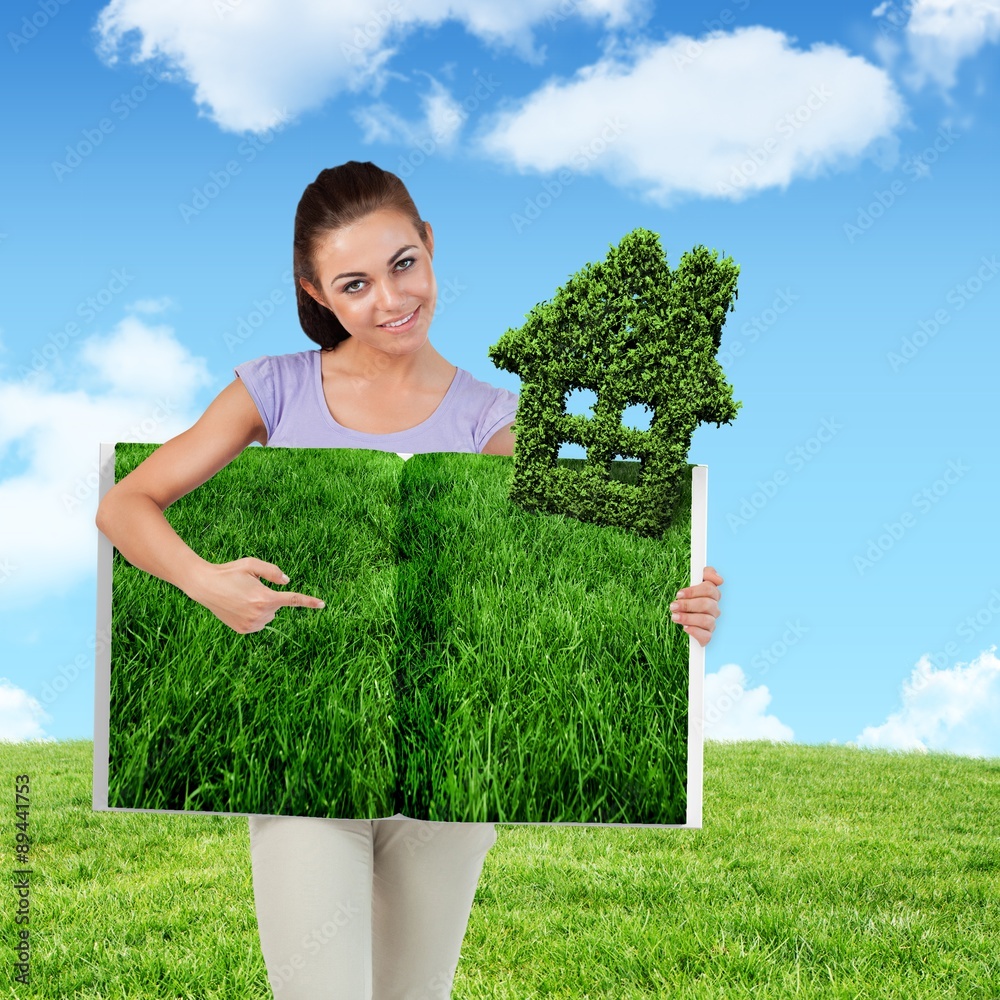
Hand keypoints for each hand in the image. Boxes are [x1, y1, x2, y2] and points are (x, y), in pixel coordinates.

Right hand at [183, 557, 324, 633]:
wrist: (204, 586)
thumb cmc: (229, 572)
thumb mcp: (251, 564)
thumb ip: (272, 571)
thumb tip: (287, 582)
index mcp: (264, 597)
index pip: (292, 599)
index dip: (309, 602)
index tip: (323, 605)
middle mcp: (259, 614)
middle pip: (277, 606)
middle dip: (269, 597)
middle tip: (249, 588)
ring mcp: (251, 625)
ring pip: (268, 616)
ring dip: (262, 607)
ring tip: (241, 597)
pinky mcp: (243, 630)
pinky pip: (258, 623)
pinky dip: (253, 616)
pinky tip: (239, 607)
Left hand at [670, 565, 722, 647]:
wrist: (680, 616)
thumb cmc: (688, 597)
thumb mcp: (694, 581)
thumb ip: (706, 573)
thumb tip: (718, 579)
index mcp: (712, 594)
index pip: (709, 589)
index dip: (694, 591)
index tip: (679, 594)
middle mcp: (714, 609)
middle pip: (707, 605)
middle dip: (688, 605)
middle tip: (673, 606)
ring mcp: (711, 623)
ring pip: (706, 620)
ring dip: (688, 618)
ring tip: (674, 617)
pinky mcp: (707, 636)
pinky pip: (706, 637)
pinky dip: (695, 632)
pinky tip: (685, 628)